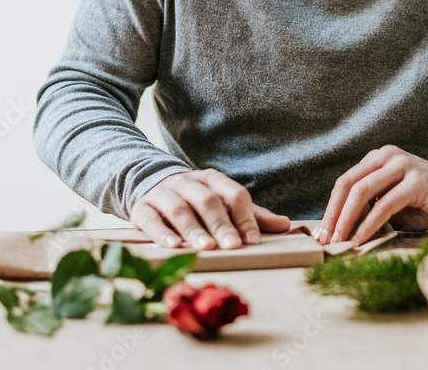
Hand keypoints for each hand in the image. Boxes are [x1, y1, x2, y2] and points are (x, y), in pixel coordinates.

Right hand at [130, 169, 290, 249]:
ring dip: (194, 229)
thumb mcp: (223, 203)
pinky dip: (162, 232)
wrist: (149, 186)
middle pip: (207, 200)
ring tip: (206, 248)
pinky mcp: (142, 208)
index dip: (245, 217)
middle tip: (232, 246)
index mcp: (212, 180)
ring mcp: (164, 194)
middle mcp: (188, 183)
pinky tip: (173, 246)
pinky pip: (152, 219)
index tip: (253, 240)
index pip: (233, 194)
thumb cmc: (196, 201)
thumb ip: (252, 215)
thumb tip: (285, 225)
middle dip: (220, 224)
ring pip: (179, 208)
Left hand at [313, 144, 427, 245]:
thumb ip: (367, 203)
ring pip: (363, 191)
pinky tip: (361, 239)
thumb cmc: (421, 201)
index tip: (320, 233)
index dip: (330, 208)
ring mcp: (403, 166)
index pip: (345, 182)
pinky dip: (369, 224)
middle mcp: (388, 156)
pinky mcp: (417, 182)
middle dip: (334, 214)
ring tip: (340, 241)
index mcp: (378, 158)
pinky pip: (385, 204)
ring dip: (347, 220)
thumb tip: (336, 228)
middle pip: (349, 185)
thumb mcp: (389, 196)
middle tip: (325, 239)